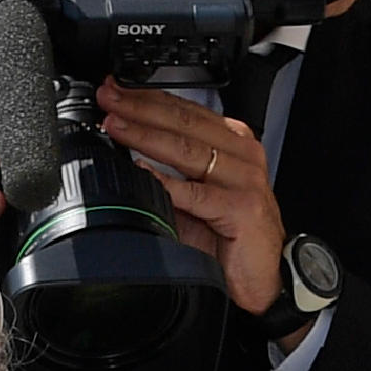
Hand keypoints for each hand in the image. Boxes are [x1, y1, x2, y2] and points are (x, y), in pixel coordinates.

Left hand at [97, 78, 282, 315]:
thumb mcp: (196, 199)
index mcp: (233, 143)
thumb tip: (126, 156)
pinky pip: (196, 193)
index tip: (116, 91)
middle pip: (184, 122)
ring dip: (146, 136)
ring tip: (116, 127)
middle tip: (109, 100)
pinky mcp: (242, 207)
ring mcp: (245, 179)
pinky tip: (142, 171)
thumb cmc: (231, 241)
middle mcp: (242, 155)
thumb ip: (170, 176)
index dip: (148, 98)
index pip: (186, 111)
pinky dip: (167, 183)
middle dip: (141, 108)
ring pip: (187, 149)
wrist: (262, 279)